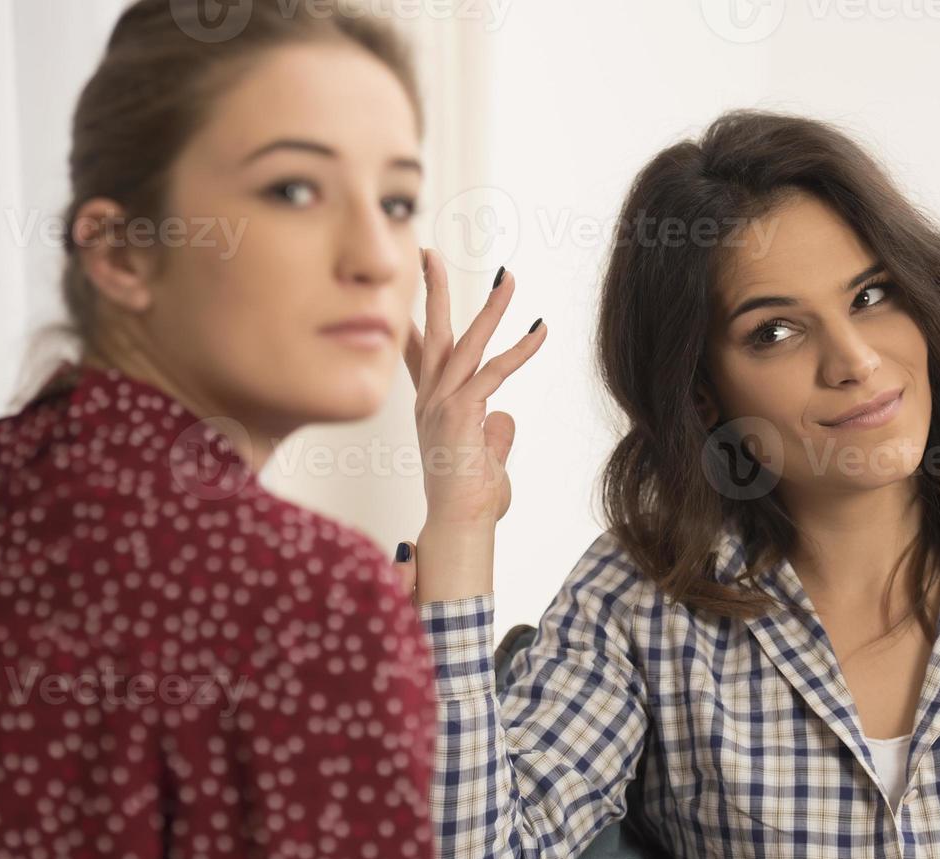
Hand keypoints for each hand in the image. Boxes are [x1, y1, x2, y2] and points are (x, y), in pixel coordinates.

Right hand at [390, 249, 546, 603]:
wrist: (461, 524)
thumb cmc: (471, 500)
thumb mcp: (485, 458)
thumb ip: (493, 432)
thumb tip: (505, 417)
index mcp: (429, 407)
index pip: (415, 354)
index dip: (410, 319)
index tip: (399, 290)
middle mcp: (429, 400)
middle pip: (430, 333)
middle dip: (432, 290)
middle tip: (429, 252)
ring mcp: (442, 404)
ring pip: (466, 342)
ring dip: (491, 307)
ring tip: (508, 276)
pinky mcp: (462, 412)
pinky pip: (494, 371)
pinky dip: (521, 349)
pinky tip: (540, 329)